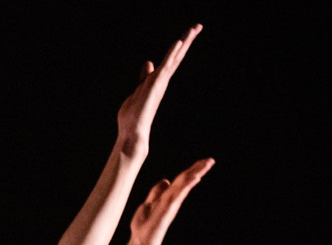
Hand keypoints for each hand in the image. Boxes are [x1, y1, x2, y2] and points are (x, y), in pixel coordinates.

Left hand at [116, 23, 201, 158]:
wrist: (132, 133)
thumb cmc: (133, 116)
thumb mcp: (138, 90)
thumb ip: (145, 77)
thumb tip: (149, 63)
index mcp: (158, 81)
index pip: (170, 61)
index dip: (178, 47)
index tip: (187, 34)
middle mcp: (162, 81)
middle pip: (176, 57)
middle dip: (187, 41)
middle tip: (199, 26)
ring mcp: (160, 83)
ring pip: (174, 58)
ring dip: (184, 42)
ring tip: (195, 28)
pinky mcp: (155, 85)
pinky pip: (165, 67)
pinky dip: (172, 55)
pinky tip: (178, 43)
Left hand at [127, 158, 214, 244]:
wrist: (141, 244)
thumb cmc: (144, 228)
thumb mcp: (147, 205)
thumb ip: (156, 193)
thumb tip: (165, 180)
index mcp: (168, 198)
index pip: (181, 181)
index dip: (191, 171)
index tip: (203, 162)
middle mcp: (172, 200)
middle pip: (186, 181)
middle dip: (198, 169)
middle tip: (211, 160)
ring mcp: (171, 205)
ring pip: (185, 185)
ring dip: (196, 173)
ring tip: (207, 164)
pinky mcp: (168, 210)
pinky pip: (179, 194)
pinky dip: (187, 185)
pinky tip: (196, 178)